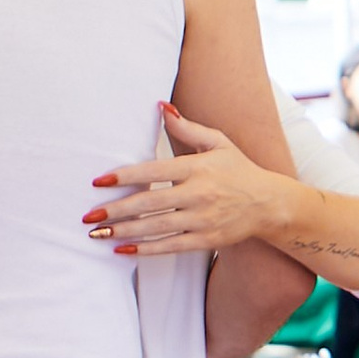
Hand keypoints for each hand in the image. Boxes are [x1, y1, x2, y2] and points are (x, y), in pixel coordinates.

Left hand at [85, 104, 286, 256]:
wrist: (269, 204)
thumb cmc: (239, 169)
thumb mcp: (218, 142)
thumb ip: (187, 127)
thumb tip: (160, 107)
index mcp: (198, 167)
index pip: (154, 171)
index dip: (125, 177)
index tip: (99, 182)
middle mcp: (199, 194)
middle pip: (150, 203)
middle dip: (116, 210)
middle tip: (89, 216)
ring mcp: (203, 219)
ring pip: (156, 227)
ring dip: (124, 232)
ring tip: (97, 235)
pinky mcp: (207, 239)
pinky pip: (171, 246)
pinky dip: (146, 249)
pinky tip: (123, 250)